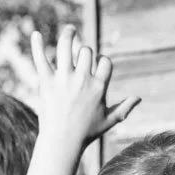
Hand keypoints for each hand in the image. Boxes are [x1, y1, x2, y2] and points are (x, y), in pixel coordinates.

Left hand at [26, 25, 139, 147]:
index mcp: (99, 87)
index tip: (97, 65)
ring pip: (65, 46)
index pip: (104, 61)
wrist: (62, 143)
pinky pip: (40, 58)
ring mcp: (63, 79)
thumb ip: (125, 108)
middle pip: (86, 51)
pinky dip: (37, 45)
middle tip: (80, 57)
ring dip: (68, 35)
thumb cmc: (87, 133)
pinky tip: (36, 34)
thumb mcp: (109, 121)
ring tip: (70, 31)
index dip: (102, 61)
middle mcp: (82, 79)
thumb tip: (139, 98)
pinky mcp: (46, 81)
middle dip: (85, 52)